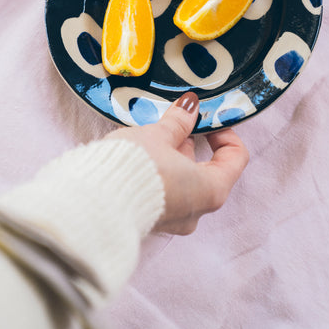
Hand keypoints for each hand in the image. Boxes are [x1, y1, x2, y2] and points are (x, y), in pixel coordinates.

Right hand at [108, 92, 248, 234]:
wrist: (93, 201)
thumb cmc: (133, 169)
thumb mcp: (158, 135)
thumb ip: (179, 121)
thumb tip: (190, 107)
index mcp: (210, 190)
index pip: (235, 159)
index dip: (224, 134)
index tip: (207, 120)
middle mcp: (196, 210)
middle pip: (207, 170)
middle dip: (191, 144)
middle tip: (175, 123)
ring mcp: (173, 219)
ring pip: (183, 181)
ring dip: (172, 157)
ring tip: (152, 137)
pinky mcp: (151, 221)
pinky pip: (164, 192)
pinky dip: (159, 173)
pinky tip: (141, 156)